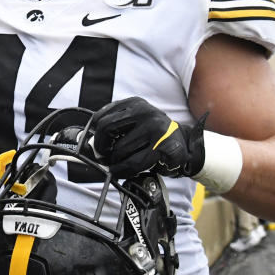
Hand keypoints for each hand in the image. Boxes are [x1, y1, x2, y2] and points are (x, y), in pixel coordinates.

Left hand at [91, 97, 205, 177]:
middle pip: (106, 128)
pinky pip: (133, 163)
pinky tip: (120, 171)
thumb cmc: (154, 135)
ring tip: (117, 164)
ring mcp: (156, 129)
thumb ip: (116, 127)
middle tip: (103, 157)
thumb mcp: (136, 122)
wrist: (185, 144)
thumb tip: (89, 143)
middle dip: (101, 147)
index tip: (96, 145)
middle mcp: (145, 112)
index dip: (94, 134)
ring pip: (120, 149)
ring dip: (114, 162)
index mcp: (135, 103)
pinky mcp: (163, 147)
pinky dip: (122, 170)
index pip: (102, 116)